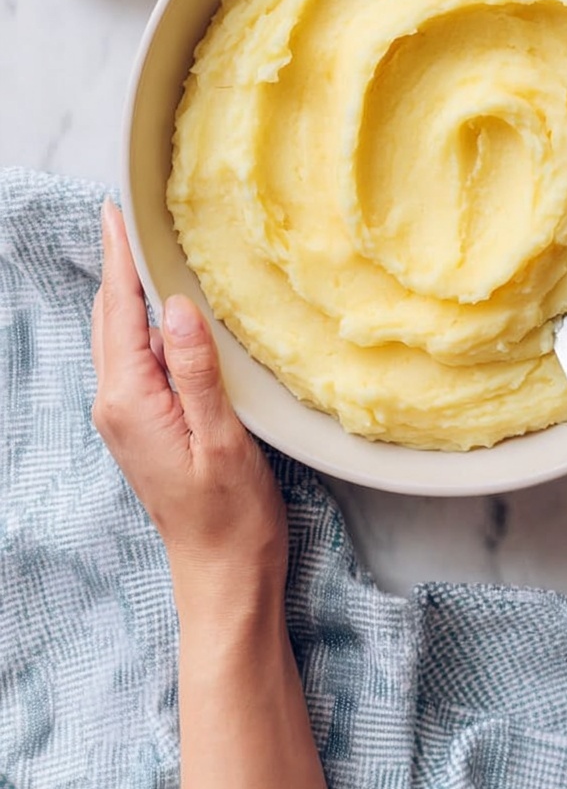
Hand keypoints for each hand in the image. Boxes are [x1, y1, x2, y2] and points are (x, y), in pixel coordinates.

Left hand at [92, 199, 340, 788]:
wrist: (222, 576)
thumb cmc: (230, 516)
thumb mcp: (221, 439)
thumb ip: (196, 371)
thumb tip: (178, 306)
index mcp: (129, 401)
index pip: (120, 313)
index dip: (121, 259)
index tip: (116, 211)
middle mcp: (117, 405)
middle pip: (113, 320)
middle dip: (121, 268)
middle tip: (132, 216)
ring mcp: (128, 418)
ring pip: (125, 339)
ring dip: (135, 297)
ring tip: (151, 253)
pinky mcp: (146, 427)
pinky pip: (140, 362)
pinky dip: (150, 328)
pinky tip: (173, 316)